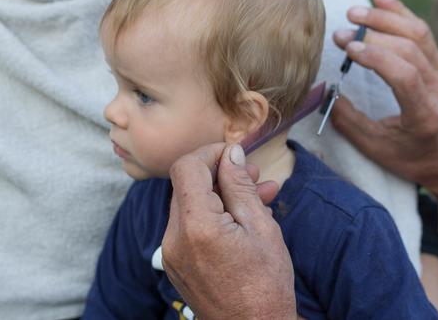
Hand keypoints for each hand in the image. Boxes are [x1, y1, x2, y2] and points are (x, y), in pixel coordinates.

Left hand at [162, 143, 295, 319]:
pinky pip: (190, 227)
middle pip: (187, 185)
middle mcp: (175, 238)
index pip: (187, 167)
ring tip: (256, 195)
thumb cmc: (265, 285)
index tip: (235, 154)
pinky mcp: (177, 263)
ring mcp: (172, 253)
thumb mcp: (261, 228)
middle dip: (219, 173)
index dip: (210, 153)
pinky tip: (241, 218)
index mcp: (197, 226)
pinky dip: (212, 215)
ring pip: (190, 205)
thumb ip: (240, 186)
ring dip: (218, 194)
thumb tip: (231, 154)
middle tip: (254, 175)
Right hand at [331, 0, 437, 192]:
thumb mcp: (375, 148)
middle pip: (408, 48)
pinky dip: (400, 12)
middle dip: (372, 36)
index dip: (375, 57)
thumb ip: (348, 121)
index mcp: (424, 113)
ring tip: (354, 12)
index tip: (347, 49)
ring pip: (417, 33)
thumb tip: (324, 92)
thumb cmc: (410, 157)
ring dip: (384, 18)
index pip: (404, 74)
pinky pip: (421, 31)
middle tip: (340, 34)